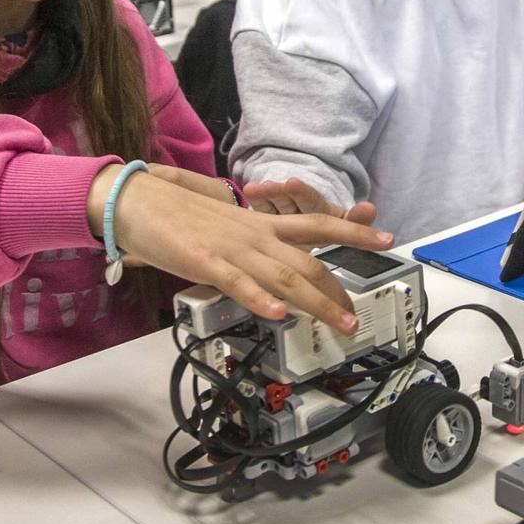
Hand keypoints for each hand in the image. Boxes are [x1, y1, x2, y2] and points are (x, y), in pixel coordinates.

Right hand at [89, 165, 394, 331]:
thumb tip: (264, 257)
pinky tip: (279, 315)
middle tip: (356, 316)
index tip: (387, 238)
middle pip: (309, 261)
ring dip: (316, 303)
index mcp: (260, 223)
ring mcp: (233, 249)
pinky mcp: (206, 262)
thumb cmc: (176, 212)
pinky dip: (261, 299)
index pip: (317, 224)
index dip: (354, 230)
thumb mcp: (224, 222)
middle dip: (337, 291)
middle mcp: (255, 234)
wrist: (136, 199)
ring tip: (339, 324)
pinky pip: (239, 283)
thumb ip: (247, 238)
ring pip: (284, 276)